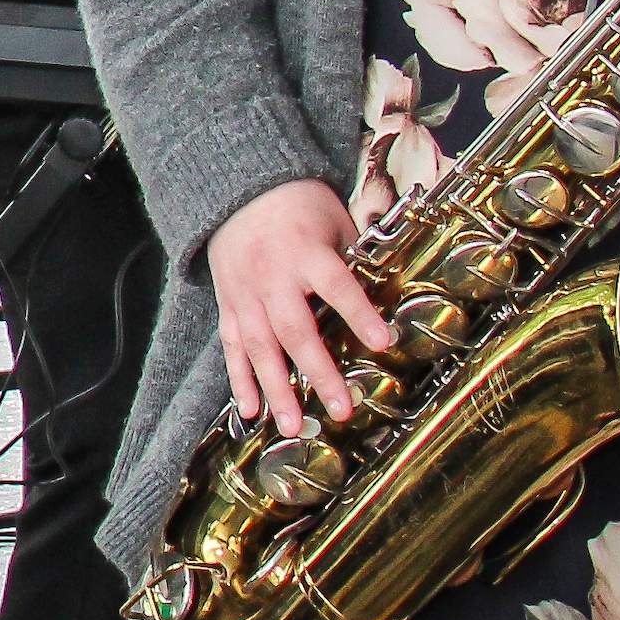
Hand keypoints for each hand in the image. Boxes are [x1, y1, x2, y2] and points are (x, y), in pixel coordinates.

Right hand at [204, 179, 397, 436]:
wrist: (239, 193)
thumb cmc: (299, 207)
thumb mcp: (335, 221)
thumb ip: (355, 259)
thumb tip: (390, 294)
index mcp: (305, 251)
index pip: (335, 285)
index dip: (358, 313)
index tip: (383, 341)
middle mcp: (272, 277)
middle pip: (294, 330)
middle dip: (318, 372)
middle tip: (340, 409)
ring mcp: (246, 295)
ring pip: (259, 348)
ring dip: (276, 390)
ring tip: (292, 427)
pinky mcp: (229, 306)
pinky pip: (232, 348)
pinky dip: (239, 380)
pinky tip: (250, 411)